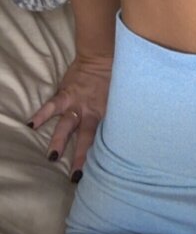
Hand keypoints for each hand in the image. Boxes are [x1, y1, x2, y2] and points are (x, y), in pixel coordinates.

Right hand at [26, 53, 112, 181]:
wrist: (101, 57)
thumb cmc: (112, 76)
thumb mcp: (120, 97)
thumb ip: (117, 112)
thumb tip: (126, 126)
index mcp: (105, 114)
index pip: (104, 139)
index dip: (102, 156)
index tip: (100, 172)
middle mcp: (91, 112)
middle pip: (86, 138)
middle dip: (80, 157)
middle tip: (76, 176)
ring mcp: (77, 104)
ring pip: (67, 126)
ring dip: (59, 142)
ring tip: (52, 157)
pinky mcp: (66, 94)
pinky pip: (51, 106)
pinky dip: (41, 115)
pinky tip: (31, 125)